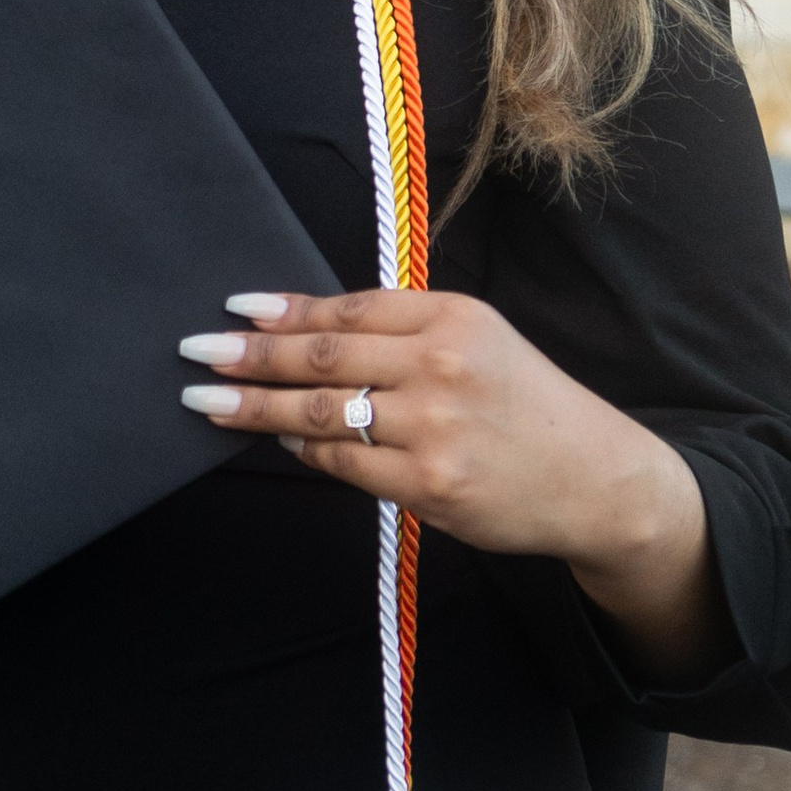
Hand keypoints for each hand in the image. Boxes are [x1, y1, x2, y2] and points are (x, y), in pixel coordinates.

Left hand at [178, 287, 726, 679]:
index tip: (238, 308)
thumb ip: (407, 333)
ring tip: (206, 401)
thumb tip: (309, 330)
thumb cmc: (526, 407)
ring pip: (322, 413)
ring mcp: (435, 427)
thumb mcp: (480, 343)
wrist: (594, 478)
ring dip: (256, 407)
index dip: (287, 308)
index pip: (351, 306)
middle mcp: (443, 364)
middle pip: (324, 355)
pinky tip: (278, 441)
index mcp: (455, 317)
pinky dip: (304, 450)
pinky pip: (345, 464)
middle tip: (197, 350)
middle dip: (250, 354)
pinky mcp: (429, 483)